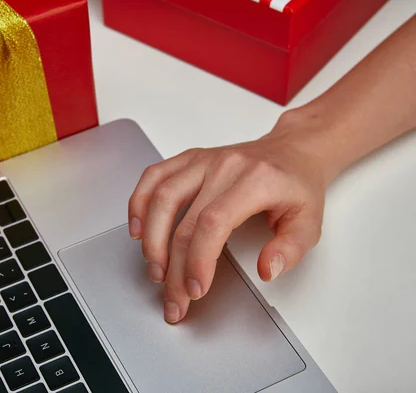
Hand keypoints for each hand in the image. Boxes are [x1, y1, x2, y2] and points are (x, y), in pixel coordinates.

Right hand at [128, 114, 327, 323]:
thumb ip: (290, 250)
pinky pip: (153, 176)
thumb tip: (266, 270)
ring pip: (161, 196)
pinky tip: (137, 229)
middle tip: (173, 296)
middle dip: (173, 266)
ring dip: (151, 238)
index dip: (198, 259)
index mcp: (256, 181)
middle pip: (184, 219)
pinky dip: (138, 203)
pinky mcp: (188, 160)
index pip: (214, 222)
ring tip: (155, 270)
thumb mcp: (310, 223)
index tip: (195, 289)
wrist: (291, 150)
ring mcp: (203, 160)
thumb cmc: (297, 186)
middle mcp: (224, 166)